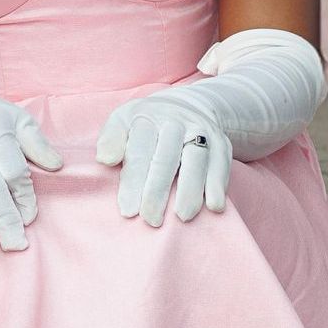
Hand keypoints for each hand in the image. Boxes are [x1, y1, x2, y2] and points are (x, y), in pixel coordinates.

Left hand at [97, 88, 233, 224]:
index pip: (139, 151)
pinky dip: (219, 185)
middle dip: (158, 191)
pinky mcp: (222, 142)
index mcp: (146, 117)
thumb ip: (111, 139)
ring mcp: (201, 130)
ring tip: (183, 217)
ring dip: (191, 190)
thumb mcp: (122, 122)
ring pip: (197, 160)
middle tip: (151, 220)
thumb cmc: (145, 125)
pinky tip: (214, 206)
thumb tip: (105, 159)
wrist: (185, 107)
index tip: (128, 210)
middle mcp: (175, 122)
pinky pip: (222, 164)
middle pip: (166, 158)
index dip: (133, 181)